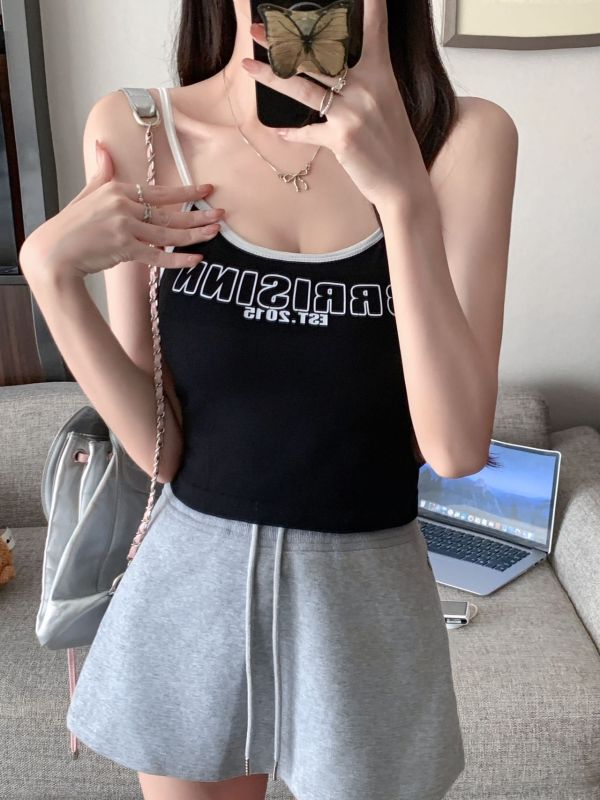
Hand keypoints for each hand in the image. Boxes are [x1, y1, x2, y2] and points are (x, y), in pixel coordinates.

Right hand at [19, 142, 225, 280]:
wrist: (54, 252)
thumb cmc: (72, 225)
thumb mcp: (88, 193)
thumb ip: (101, 172)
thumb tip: (102, 147)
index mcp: (118, 191)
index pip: (159, 191)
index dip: (185, 191)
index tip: (206, 190)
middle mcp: (123, 206)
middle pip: (169, 212)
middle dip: (198, 213)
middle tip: (221, 213)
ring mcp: (124, 228)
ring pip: (167, 233)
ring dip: (194, 234)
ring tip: (215, 232)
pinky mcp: (123, 250)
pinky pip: (157, 257)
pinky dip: (177, 260)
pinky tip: (196, 260)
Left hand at [243, 0, 421, 207]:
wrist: (402, 182)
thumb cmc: (391, 142)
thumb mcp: (384, 101)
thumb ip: (361, 81)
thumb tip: (330, 69)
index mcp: (380, 72)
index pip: (374, 26)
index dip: (370, 2)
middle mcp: (366, 87)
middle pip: (319, 55)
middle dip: (285, 41)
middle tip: (259, 30)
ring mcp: (352, 112)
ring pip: (303, 87)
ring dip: (271, 77)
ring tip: (248, 66)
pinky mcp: (341, 138)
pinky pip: (307, 131)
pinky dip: (291, 132)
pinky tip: (279, 131)